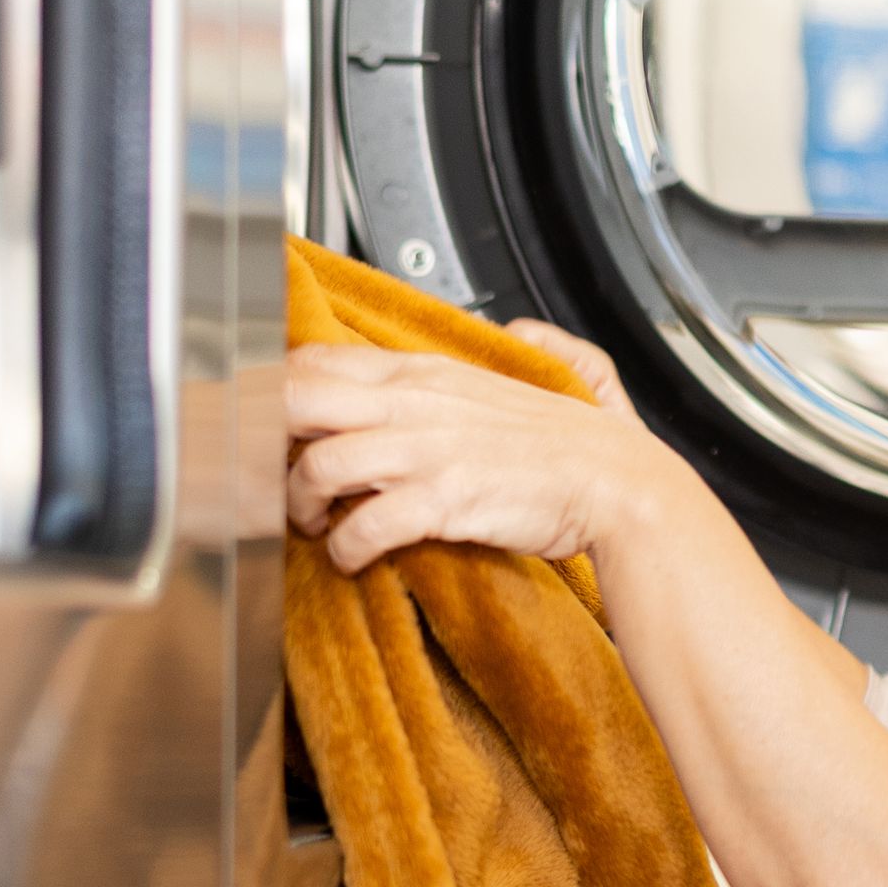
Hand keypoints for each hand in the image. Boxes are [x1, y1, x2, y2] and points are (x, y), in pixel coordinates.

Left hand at [283, 324, 661, 573]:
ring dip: (301, 505)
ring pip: (316, 466)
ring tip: (316, 524)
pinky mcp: (440, 501)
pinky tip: (353, 557)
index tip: (268, 426)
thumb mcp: (546, 371)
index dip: (274, 391)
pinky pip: (362, 526)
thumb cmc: (579, 447)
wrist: (620, 487)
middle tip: (272, 477)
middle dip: (266, 444)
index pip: (316, 361)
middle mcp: (414, 405)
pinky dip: (345, 549)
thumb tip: (521, 329)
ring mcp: (425, 452)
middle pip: (295, 401)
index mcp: (426, 373)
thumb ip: (529, 341)